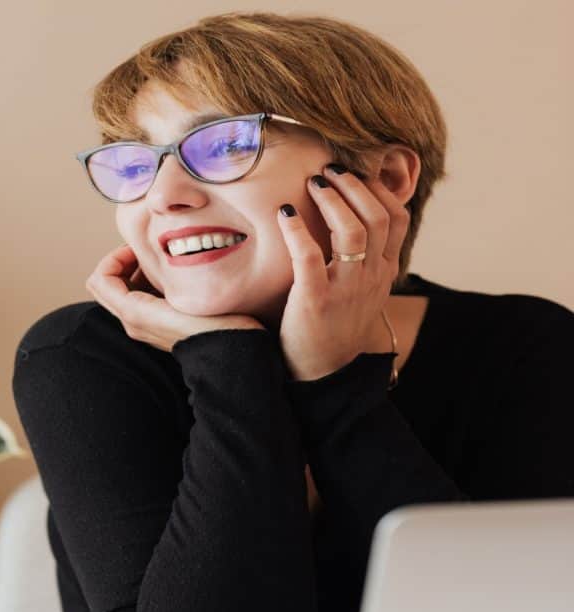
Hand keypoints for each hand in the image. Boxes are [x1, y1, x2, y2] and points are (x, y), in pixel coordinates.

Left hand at [85, 243, 264, 352]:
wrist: (232, 354)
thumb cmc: (212, 325)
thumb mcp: (177, 296)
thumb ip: (153, 277)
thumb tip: (137, 253)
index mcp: (132, 313)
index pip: (100, 278)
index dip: (115, 257)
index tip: (139, 248)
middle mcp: (132, 321)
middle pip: (108, 284)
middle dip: (123, 262)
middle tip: (148, 251)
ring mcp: (144, 325)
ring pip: (125, 290)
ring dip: (137, 271)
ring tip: (163, 261)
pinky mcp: (158, 325)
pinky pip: (140, 298)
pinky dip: (149, 282)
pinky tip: (173, 276)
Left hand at [276, 165, 408, 380]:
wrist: (323, 372)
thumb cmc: (336, 324)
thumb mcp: (364, 289)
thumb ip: (366, 257)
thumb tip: (356, 215)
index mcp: (384, 271)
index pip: (397, 218)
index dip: (378, 188)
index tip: (355, 171)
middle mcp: (371, 277)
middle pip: (376, 216)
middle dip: (354, 185)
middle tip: (329, 169)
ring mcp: (346, 289)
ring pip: (351, 231)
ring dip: (331, 199)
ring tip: (313, 183)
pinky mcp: (315, 300)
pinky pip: (309, 257)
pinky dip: (297, 230)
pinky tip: (284, 214)